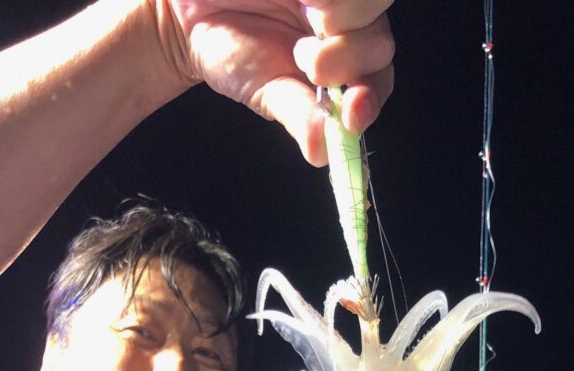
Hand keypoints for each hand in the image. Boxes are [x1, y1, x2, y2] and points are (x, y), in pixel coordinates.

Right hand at [158, 1, 393, 163]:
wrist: (194, 17)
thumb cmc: (236, 54)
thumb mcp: (268, 92)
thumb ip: (299, 117)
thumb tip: (321, 153)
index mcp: (344, 68)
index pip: (377, 83)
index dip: (370, 97)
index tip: (354, 110)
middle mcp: (350, 28)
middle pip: (380, 44)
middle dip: (350, 57)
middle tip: (308, 61)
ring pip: (371, 4)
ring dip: (342, 15)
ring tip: (305, 13)